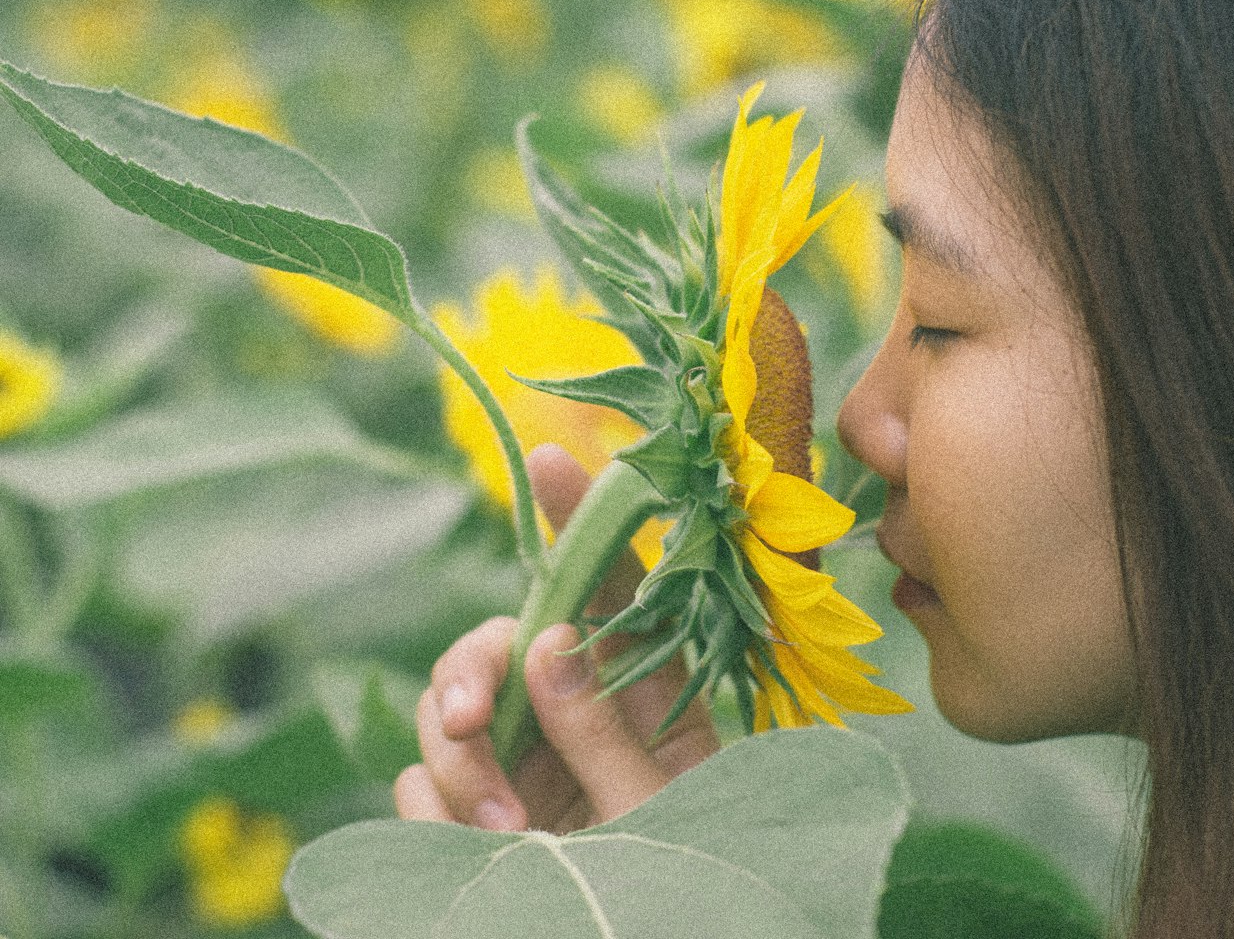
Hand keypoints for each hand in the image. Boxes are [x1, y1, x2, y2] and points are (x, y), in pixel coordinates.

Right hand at [393, 444, 720, 832]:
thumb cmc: (688, 895)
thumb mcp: (661, 818)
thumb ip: (606, 735)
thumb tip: (552, 639)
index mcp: (648, 697)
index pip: (616, 585)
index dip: (582, 517)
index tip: (549, 459)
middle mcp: (578, 713)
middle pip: (504, 638)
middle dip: (473, 669)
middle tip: (469, 719)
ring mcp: (523, 762)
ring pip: (452, 708)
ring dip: (458, 759)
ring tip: (500, 831)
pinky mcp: (478, 813)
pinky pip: (424, 782)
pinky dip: (435, 811)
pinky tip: (476, 851)